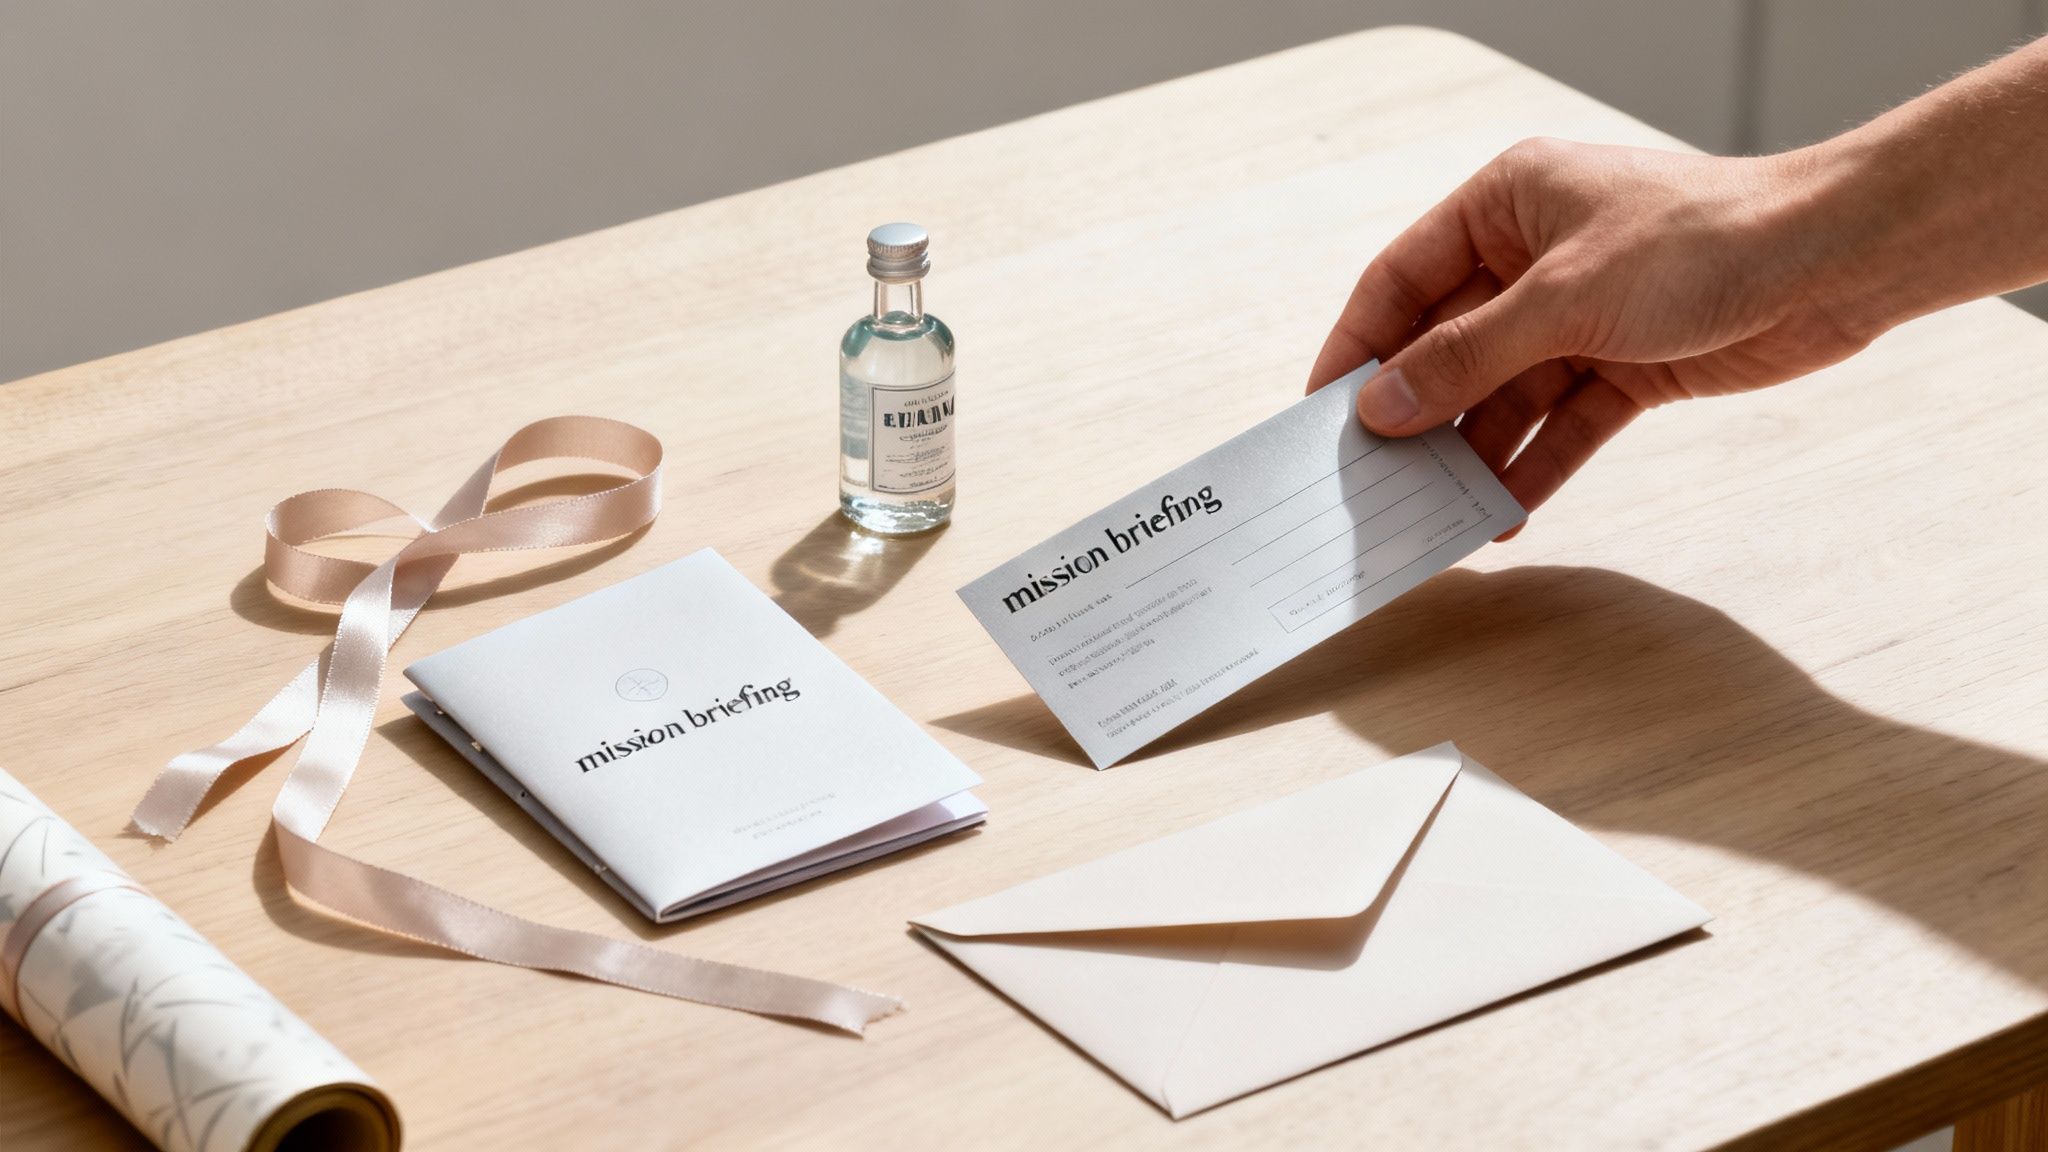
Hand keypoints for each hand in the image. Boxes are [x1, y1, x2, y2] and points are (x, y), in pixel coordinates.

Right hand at [1307, 138, 1874, 523]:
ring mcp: (1581, 315)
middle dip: (1417, 412)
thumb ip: (1466, 358)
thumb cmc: (1704, 241)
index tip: (1323, 411)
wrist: (1836, 262)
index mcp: (1506, 204)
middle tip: (1372, 477)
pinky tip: (1505, 512)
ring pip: (1503, 395)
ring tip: (1434, 510)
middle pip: (1449, 345)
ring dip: (1474, 451)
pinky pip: (1562, 424)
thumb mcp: (1563, 299)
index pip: (1401, 280)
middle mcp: (1535, 258)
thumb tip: (1384, 406)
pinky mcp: (1627, 365)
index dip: (1358, 346)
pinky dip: (1535, 465)